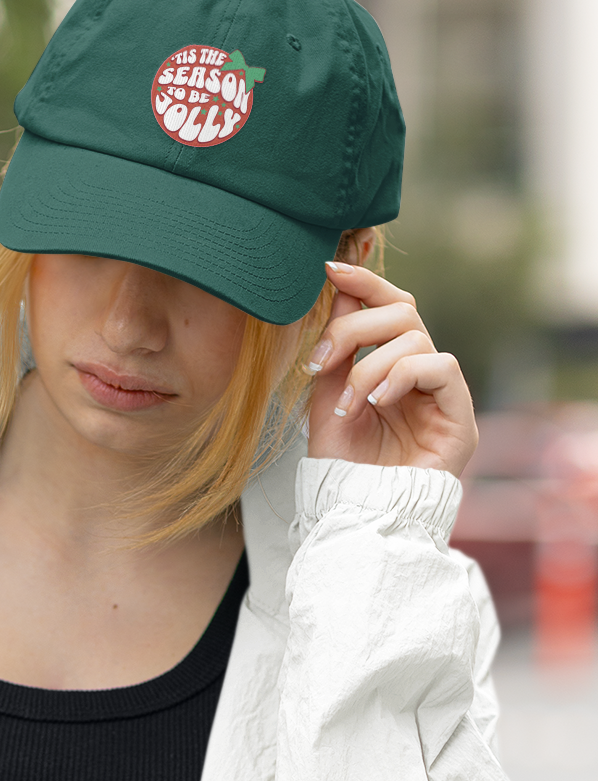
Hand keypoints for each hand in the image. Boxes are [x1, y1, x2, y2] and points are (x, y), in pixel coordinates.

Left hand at [304, 262, 477, 477]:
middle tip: (321, 361)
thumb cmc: (341, 460)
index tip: (329, 269)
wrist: (354, 511)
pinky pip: (441, 366)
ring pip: (415, 337)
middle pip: (403, 310)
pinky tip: (377, 402)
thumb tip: (339, 283)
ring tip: (348, 404)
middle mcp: (421, 374)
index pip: (391, 305)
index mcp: (392, 364)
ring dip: (368, 366)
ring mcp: (442, 394)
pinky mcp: (460, 417)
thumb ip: (338, 342)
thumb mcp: (327, 390)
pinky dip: (401, 375)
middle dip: (354, 327)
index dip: (365, 281)